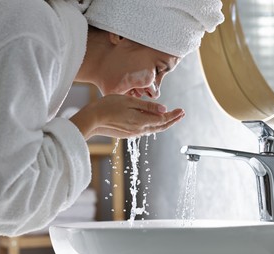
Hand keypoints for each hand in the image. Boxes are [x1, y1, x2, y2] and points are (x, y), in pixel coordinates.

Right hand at [70, 95, 184, 139]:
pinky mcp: (127, 133)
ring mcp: (133, 133)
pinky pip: (145, 129)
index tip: (182, 110)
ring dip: (164, 123)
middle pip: (160, 127)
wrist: (92, 119)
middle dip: (172, 120)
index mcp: (141, 121)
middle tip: (181, 114)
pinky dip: (153, 125)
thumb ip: (147, 106)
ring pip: (153, 129)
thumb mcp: (129, 101)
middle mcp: (139, 130)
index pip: (163, 120)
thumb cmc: (108, 106)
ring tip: (171, 117)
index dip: (173, 115)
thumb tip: (163, 109)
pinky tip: (154, 121)